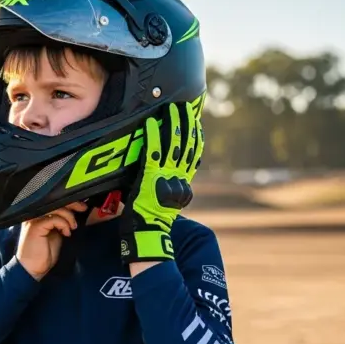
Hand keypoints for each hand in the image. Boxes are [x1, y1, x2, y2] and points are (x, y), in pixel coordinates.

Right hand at [15, 202, 87, 280]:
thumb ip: (63, 220)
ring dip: (68, 216)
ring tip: (72, 227)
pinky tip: (65, 233)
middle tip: (82, 209)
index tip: (81, 206)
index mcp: (39, 213)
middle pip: (55, 200)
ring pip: (55, 208)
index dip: (70, 200)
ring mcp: (34, 219)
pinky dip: (63, 224)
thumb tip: (76, 211)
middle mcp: (35, 213)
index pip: (55, 200)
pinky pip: (53, 218)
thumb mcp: (57, 232)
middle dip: (72, 203)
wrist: (33, 268)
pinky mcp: (35, 227)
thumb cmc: (44, 252)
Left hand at [120, 101, 203, 263]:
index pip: (193, 156)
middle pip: (187, 146)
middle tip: (186, 107)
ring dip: (172, 124)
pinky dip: (152, 136)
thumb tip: (164, 177)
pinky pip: (152, 153)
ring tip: (171, 108)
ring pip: (173, 145)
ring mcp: (165, 178)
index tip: (197, 123)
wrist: (148, 236)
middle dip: (187, 124)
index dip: (196, 138)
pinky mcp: (150, 178)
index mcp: (183, 185)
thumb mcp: (166, 203)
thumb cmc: (150, 222)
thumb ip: (167, 187)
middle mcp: (178, 179)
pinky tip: (150, 123)